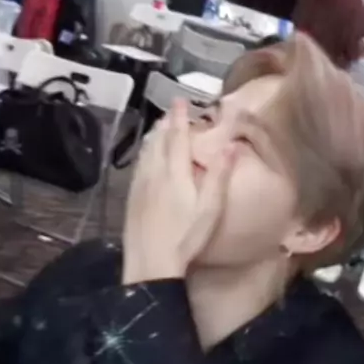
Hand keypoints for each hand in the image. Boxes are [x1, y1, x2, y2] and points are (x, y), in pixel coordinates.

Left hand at [122, 99, 234, 283]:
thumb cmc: (185, 238)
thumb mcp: (210, 209)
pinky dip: (144, 154)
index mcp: (175, 173)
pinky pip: (138, 167)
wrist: (150, 263)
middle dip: (165, 124)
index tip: (181, 101)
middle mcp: (154, 174)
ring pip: (146, 153)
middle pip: (158, 142)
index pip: (177, 138)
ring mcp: (140, 186)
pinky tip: (145, 157)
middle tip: (171, 111)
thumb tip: (231, 146)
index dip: (180, 118)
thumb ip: (219, 176)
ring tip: (158, 127)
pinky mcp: (131, 198)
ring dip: (153, 137)